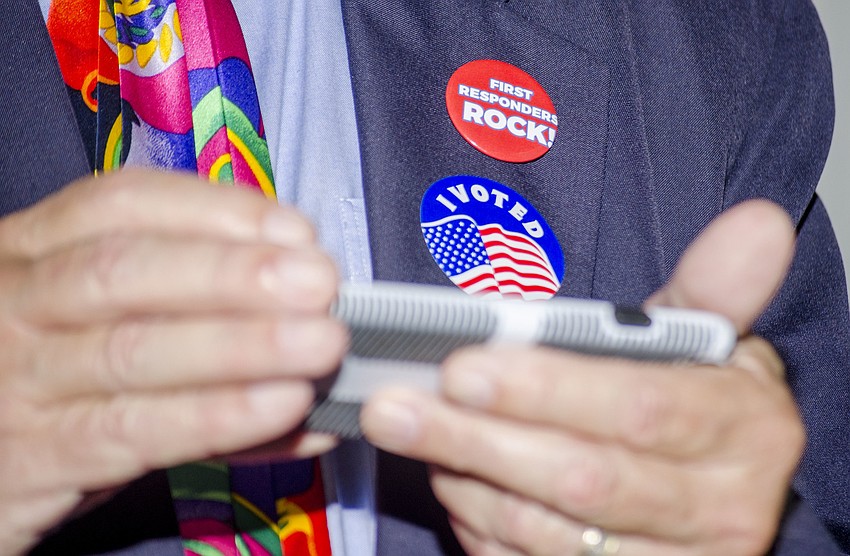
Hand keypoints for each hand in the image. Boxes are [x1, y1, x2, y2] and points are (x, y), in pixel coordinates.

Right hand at [0, 170, 345, 553]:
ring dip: (241, 345)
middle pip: (123, 270)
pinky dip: (218, 417)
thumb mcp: (97, 325)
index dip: (215, 210)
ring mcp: (16, 383)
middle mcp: (14, 305)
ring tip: (321, 345)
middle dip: (232, 273)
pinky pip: (134, 431)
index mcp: (33, 252)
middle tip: (318, 284)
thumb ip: (187, 306)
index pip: (119, 203)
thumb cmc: (53, 381)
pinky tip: (284, 409)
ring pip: (132, 351)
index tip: (294, 229)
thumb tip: (307, 306)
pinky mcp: (31, 460)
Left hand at [362, 200, 803, 555]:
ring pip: (549, 533)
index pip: (640, 408)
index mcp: (746, 429)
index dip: (548, 389)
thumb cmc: (699, 398)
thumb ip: (716, 286)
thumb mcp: (709, 342)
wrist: (719, 491)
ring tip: (410, 434)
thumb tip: (757, 222)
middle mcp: (722, 508)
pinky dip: (482, 527)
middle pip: (583, 478)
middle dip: (476, 440)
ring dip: (467, 481)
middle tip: (396, 406)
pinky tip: (452, 482)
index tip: (463, 366)